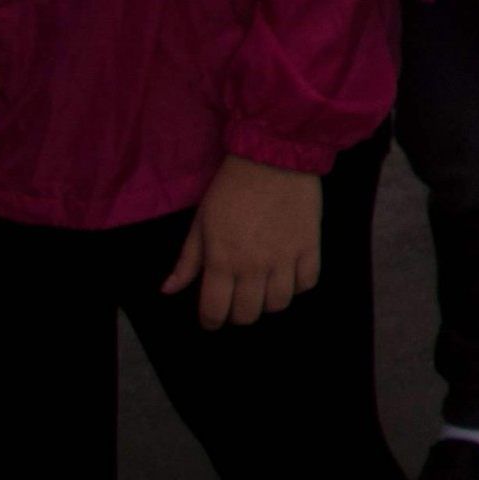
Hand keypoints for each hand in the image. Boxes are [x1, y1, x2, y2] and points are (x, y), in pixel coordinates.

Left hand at [163, 155, 321, 329]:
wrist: (273, 158)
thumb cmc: (231, 189)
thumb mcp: (201, 222)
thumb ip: (187, 260)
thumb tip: (168, 290)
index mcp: (221, 261)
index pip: (214, 311)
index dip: (210, 321)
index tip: (211, 317)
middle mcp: (253, 266)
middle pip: (248, 314)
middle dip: (238, 315)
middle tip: (237, 301)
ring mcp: (284, 258)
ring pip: (278, 304)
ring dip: (268, 302)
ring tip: (264, 289)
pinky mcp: (310, 245)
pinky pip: (307, 282)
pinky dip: (297, 286)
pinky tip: (288, 275)